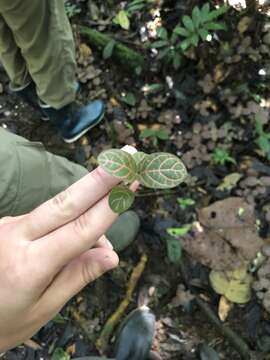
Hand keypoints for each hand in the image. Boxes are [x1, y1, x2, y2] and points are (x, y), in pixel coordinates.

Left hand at [0, 147, 136, 351]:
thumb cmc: (7, 320)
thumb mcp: (45, 308)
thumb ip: (78, 276)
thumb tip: (112, 255)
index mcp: (29, 264)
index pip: (79, 230)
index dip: (109, 207)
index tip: (131, 183)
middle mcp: (17, 236)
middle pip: (66, 202)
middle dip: (99, 178)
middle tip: (125, 156)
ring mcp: (10, 225)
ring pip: (60, 208)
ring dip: (90, 206)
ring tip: (106, 230)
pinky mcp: (10, 221)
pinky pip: (49, 216)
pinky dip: (71, 219)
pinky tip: (81, 235)